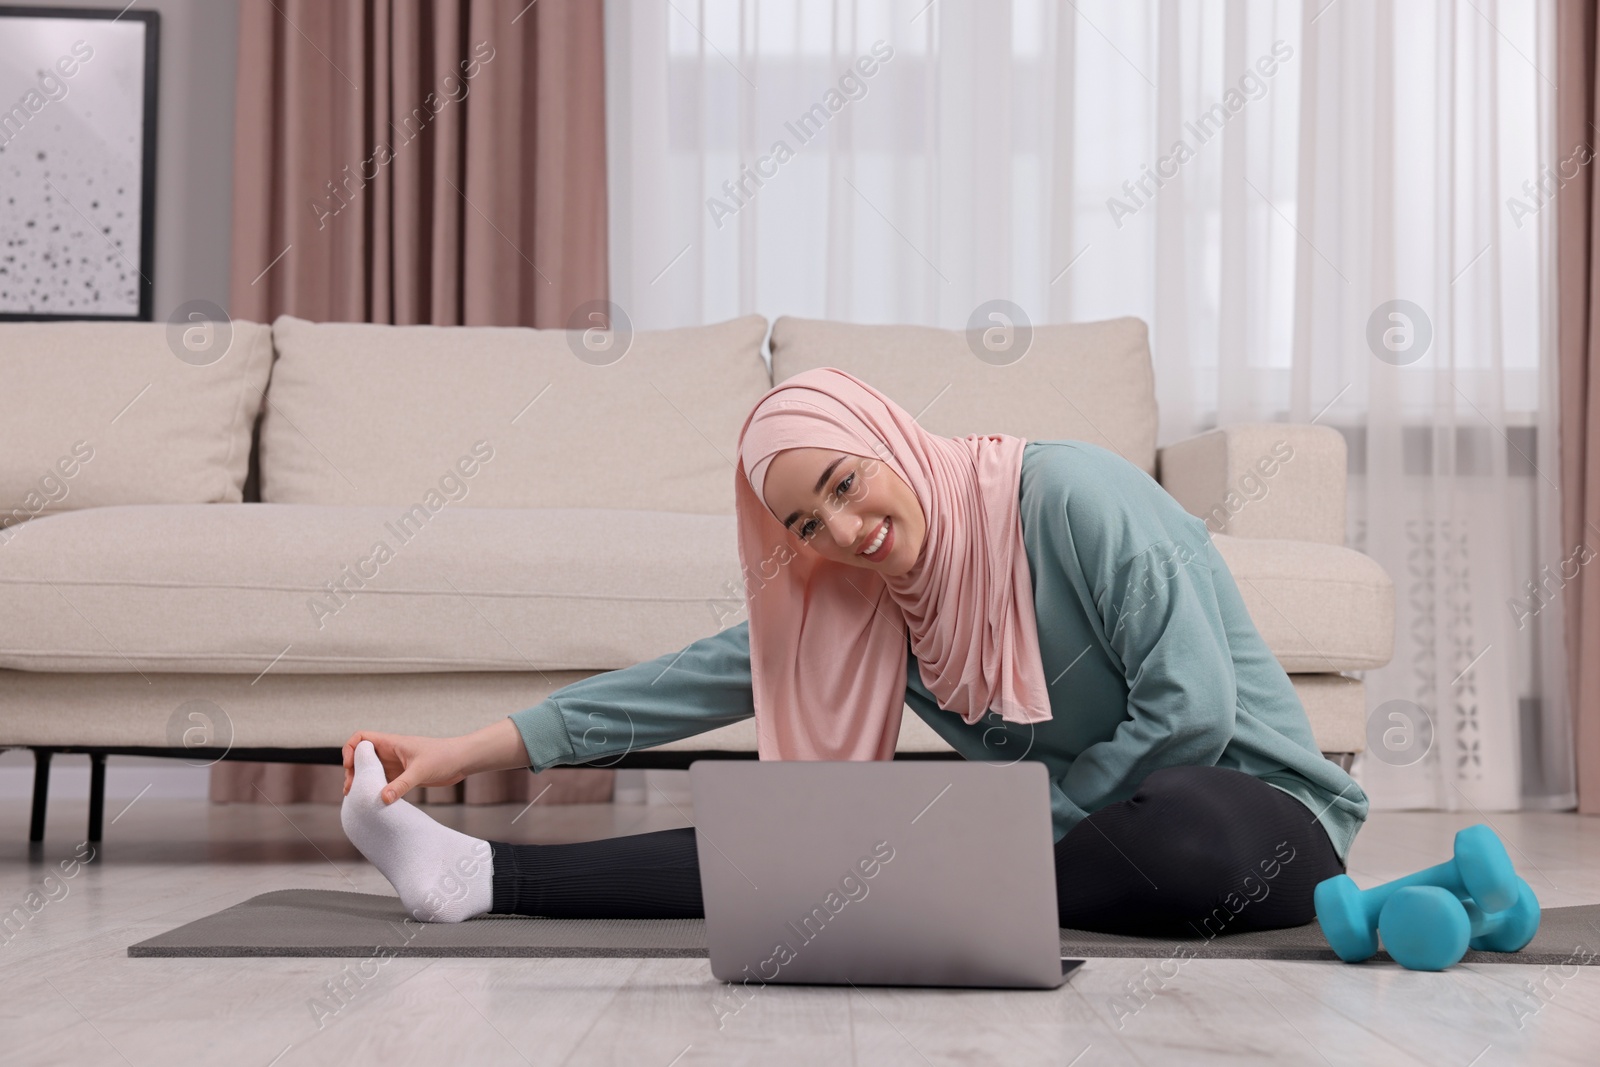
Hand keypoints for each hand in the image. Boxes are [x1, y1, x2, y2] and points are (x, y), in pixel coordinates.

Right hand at [341, 719, 529, 803]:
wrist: (462, 761)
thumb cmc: (444, 757)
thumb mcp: (421, 771)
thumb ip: (402, 785)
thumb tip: (383, 798)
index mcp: (391, 743)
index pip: (361, 738)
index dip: (350, 749)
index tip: (350, 766)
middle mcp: (390, 753)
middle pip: (361, 757)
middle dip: (352, 771)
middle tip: (350, 789)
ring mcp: (395, 765)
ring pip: (370, 771)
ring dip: (361, 782)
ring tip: (354, 797)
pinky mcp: (402, 776)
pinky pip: (382, 781)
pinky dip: (374, 789)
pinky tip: (371, 801)